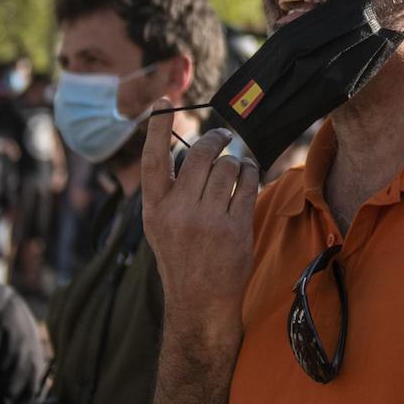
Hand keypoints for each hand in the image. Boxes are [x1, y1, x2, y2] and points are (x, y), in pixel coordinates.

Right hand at [141, 117, 258, 342]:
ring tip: (236, 167)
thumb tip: (191, 149)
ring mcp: (206, 221)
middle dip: (215, 138)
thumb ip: (170, 190)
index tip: (162, 100)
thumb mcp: (160, 226)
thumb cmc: (182, 258)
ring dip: (235, 160)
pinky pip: (248, 182)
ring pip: (227, 166)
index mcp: (154, 210)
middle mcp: (177, 212)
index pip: (152, 160)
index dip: (156, 127)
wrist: (200, 304)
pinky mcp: (234, 229)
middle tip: (222, 135)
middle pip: (199, 154)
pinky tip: (249, 173)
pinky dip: (251, 171)